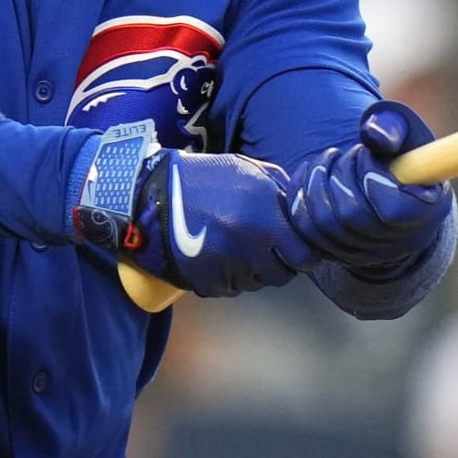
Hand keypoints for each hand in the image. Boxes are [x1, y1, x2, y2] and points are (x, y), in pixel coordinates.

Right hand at [74, 147, 315, 297]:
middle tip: (266, 245)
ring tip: (237, 245)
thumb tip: (301, 211)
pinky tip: (219, 255)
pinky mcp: (208, 284)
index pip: (305, 257)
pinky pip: (232, 288)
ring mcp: (229, 270)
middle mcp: (251, 249)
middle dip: (280, 262)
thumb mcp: (249, 170)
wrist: (152, 197)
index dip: (303, 252)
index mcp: (266, 220)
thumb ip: (281, 191)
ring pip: (258, 282)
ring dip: (254, 269)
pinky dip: (230, 276)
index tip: (295, 245)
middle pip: (283, 275)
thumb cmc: (205, 179)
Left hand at [286, 101, 451, 271]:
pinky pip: (304, 229)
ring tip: (332, 160)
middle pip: (350, 215)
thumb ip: (392, 126)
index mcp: (426, 214)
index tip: (368, 155)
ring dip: (317, 181)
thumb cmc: (401, 154)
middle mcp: (397, 244)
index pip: (392, 209)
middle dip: (341, 173)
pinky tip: (313, 174)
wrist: (388, 184)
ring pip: (322, 223)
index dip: (371, 176)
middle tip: (348, 153)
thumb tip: (372, 133)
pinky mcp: (336, 254)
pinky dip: (300, 195)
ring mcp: (365, 254)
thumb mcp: (406, 132)